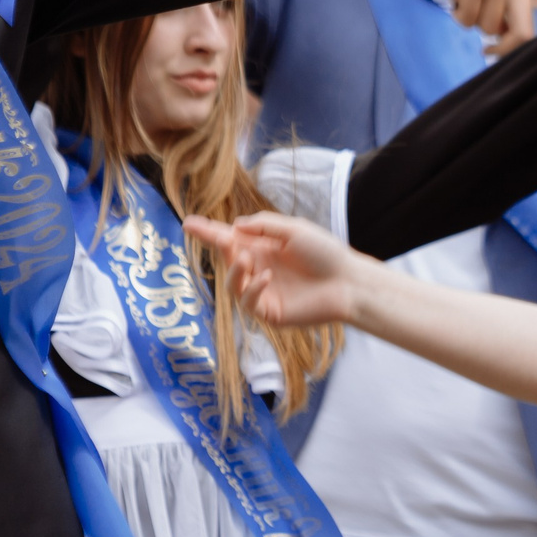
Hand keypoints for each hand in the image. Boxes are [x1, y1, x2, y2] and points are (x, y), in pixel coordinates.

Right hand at [184, 213, 371, 328]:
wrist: (348, 282)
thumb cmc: (325, 254)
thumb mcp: (294, 230)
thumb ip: (264, 227)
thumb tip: (234, 227)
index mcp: (263, 248)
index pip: (230, 239)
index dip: (208, 232)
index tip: (188, 223)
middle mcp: (259, 269)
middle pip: (226, 258)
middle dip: (216, 247)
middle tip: (219, 238)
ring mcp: (263, 292)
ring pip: (232, 283)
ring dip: (234, 271)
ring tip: (246, 259)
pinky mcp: (270, 312)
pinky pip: (249, 302)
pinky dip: (252, 288)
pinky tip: (266, 277)